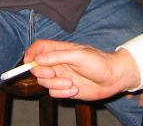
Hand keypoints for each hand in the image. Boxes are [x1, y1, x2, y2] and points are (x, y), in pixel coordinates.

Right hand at [24, 40, 140, 100]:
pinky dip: (62, 93)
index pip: (39, 48)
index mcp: (60, 50)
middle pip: (37, 67)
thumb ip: (58, 56)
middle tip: (53, 75)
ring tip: (71, 83)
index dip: (31, 54)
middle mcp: (58, 63)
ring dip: (55, 85)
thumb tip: (39, 59)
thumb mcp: (78, 56)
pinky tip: (74, 90)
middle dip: (42, 73)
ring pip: (45, 83)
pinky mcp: (65, 89)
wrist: (114, 78)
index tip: (29, 62)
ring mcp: (61, 76)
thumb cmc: (99, 62)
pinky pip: (54, 94)